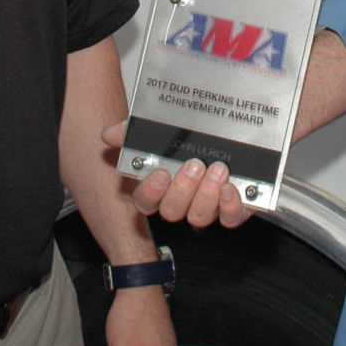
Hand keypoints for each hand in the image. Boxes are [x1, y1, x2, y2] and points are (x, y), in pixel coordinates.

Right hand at [101, 121, 254, 228]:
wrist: (237, 133)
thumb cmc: (195, 135)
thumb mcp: (165, 126)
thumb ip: (135, 131)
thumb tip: (109, 134)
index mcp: (163, 184)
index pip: (146, 201)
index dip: (151, 193)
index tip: (160, 174)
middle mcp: (184, 199)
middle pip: (172, 211)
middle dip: (182, 190)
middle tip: (194, 166)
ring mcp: (208, 205)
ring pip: (198, 217)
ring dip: (206, 195)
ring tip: (217, 169)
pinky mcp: (234, 207)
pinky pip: (230, 218)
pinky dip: (230, 206)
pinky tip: (230, 188)